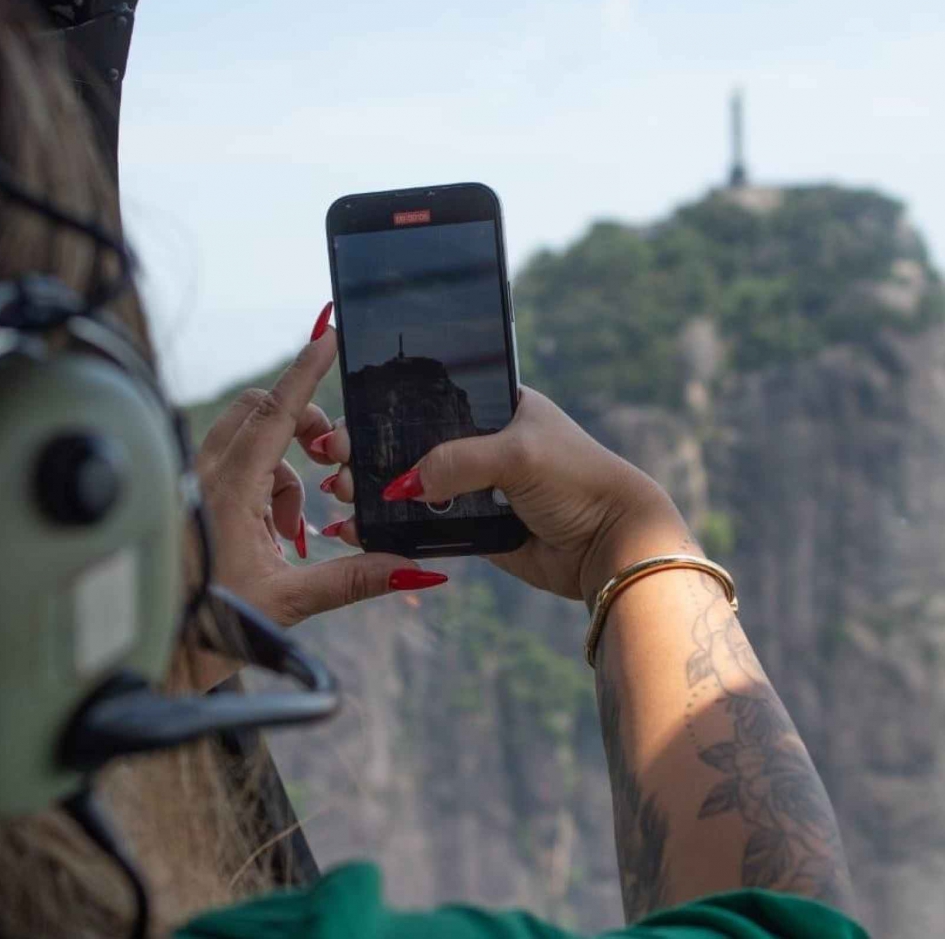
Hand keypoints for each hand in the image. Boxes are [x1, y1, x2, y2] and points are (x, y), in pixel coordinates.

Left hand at [196, 304, 443, 629]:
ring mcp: (191, 484)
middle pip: (257, 412)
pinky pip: (230, 467)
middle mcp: (203, 476)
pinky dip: (260, 488)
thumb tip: (412, 569)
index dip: (306, 371)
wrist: (147, 658)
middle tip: (326, 464)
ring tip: (293, 531)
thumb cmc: (208, 629)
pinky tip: (269, 538)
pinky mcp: (187, 498)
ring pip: (244, 441)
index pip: (276, 414)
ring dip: (281, 470)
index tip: (328, 335)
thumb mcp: (288, 603)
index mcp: (229, 491)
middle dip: (299, 425)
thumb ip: (353, 579)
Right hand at [314, 387, 693, 603]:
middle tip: (333, 464)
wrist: (612, 545)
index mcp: (498, 404)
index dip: (386, 410)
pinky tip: (361, 529)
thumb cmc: (578, 480)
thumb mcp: (516, 455)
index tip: (347, 424)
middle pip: (414, 444)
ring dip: (377, 492)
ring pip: (417, 487)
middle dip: (371, 454)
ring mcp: (479, 487)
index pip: (430, 399)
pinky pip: (429, 526)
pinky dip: (397, 529)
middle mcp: (485, 442)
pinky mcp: (477, 529)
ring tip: (339, 497)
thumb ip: (456, 461)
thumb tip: (400, 485)